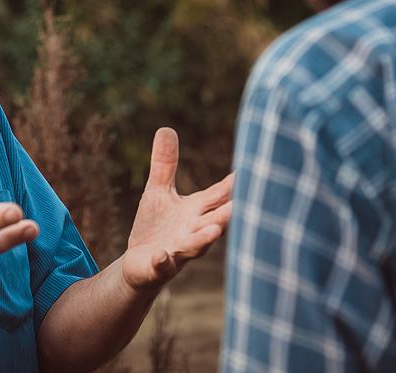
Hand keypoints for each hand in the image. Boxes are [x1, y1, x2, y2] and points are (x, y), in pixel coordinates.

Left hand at [120, 128, 233, 290]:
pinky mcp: (158, 266)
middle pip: (217, 220)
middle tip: (249, 200)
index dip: (238, 182)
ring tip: (215, 230)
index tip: (257, 168)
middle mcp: (194, 231)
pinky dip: (164, 261)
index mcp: (197, 211)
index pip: (221, 195)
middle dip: (232, 211)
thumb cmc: (156, 228)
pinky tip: (162, 255)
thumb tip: (166, 128)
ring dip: (206, 238)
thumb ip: (165, 163)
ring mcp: (178, 251)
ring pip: (196, 245)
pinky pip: (163, 264)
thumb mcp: (158, 191)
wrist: (137, 267)